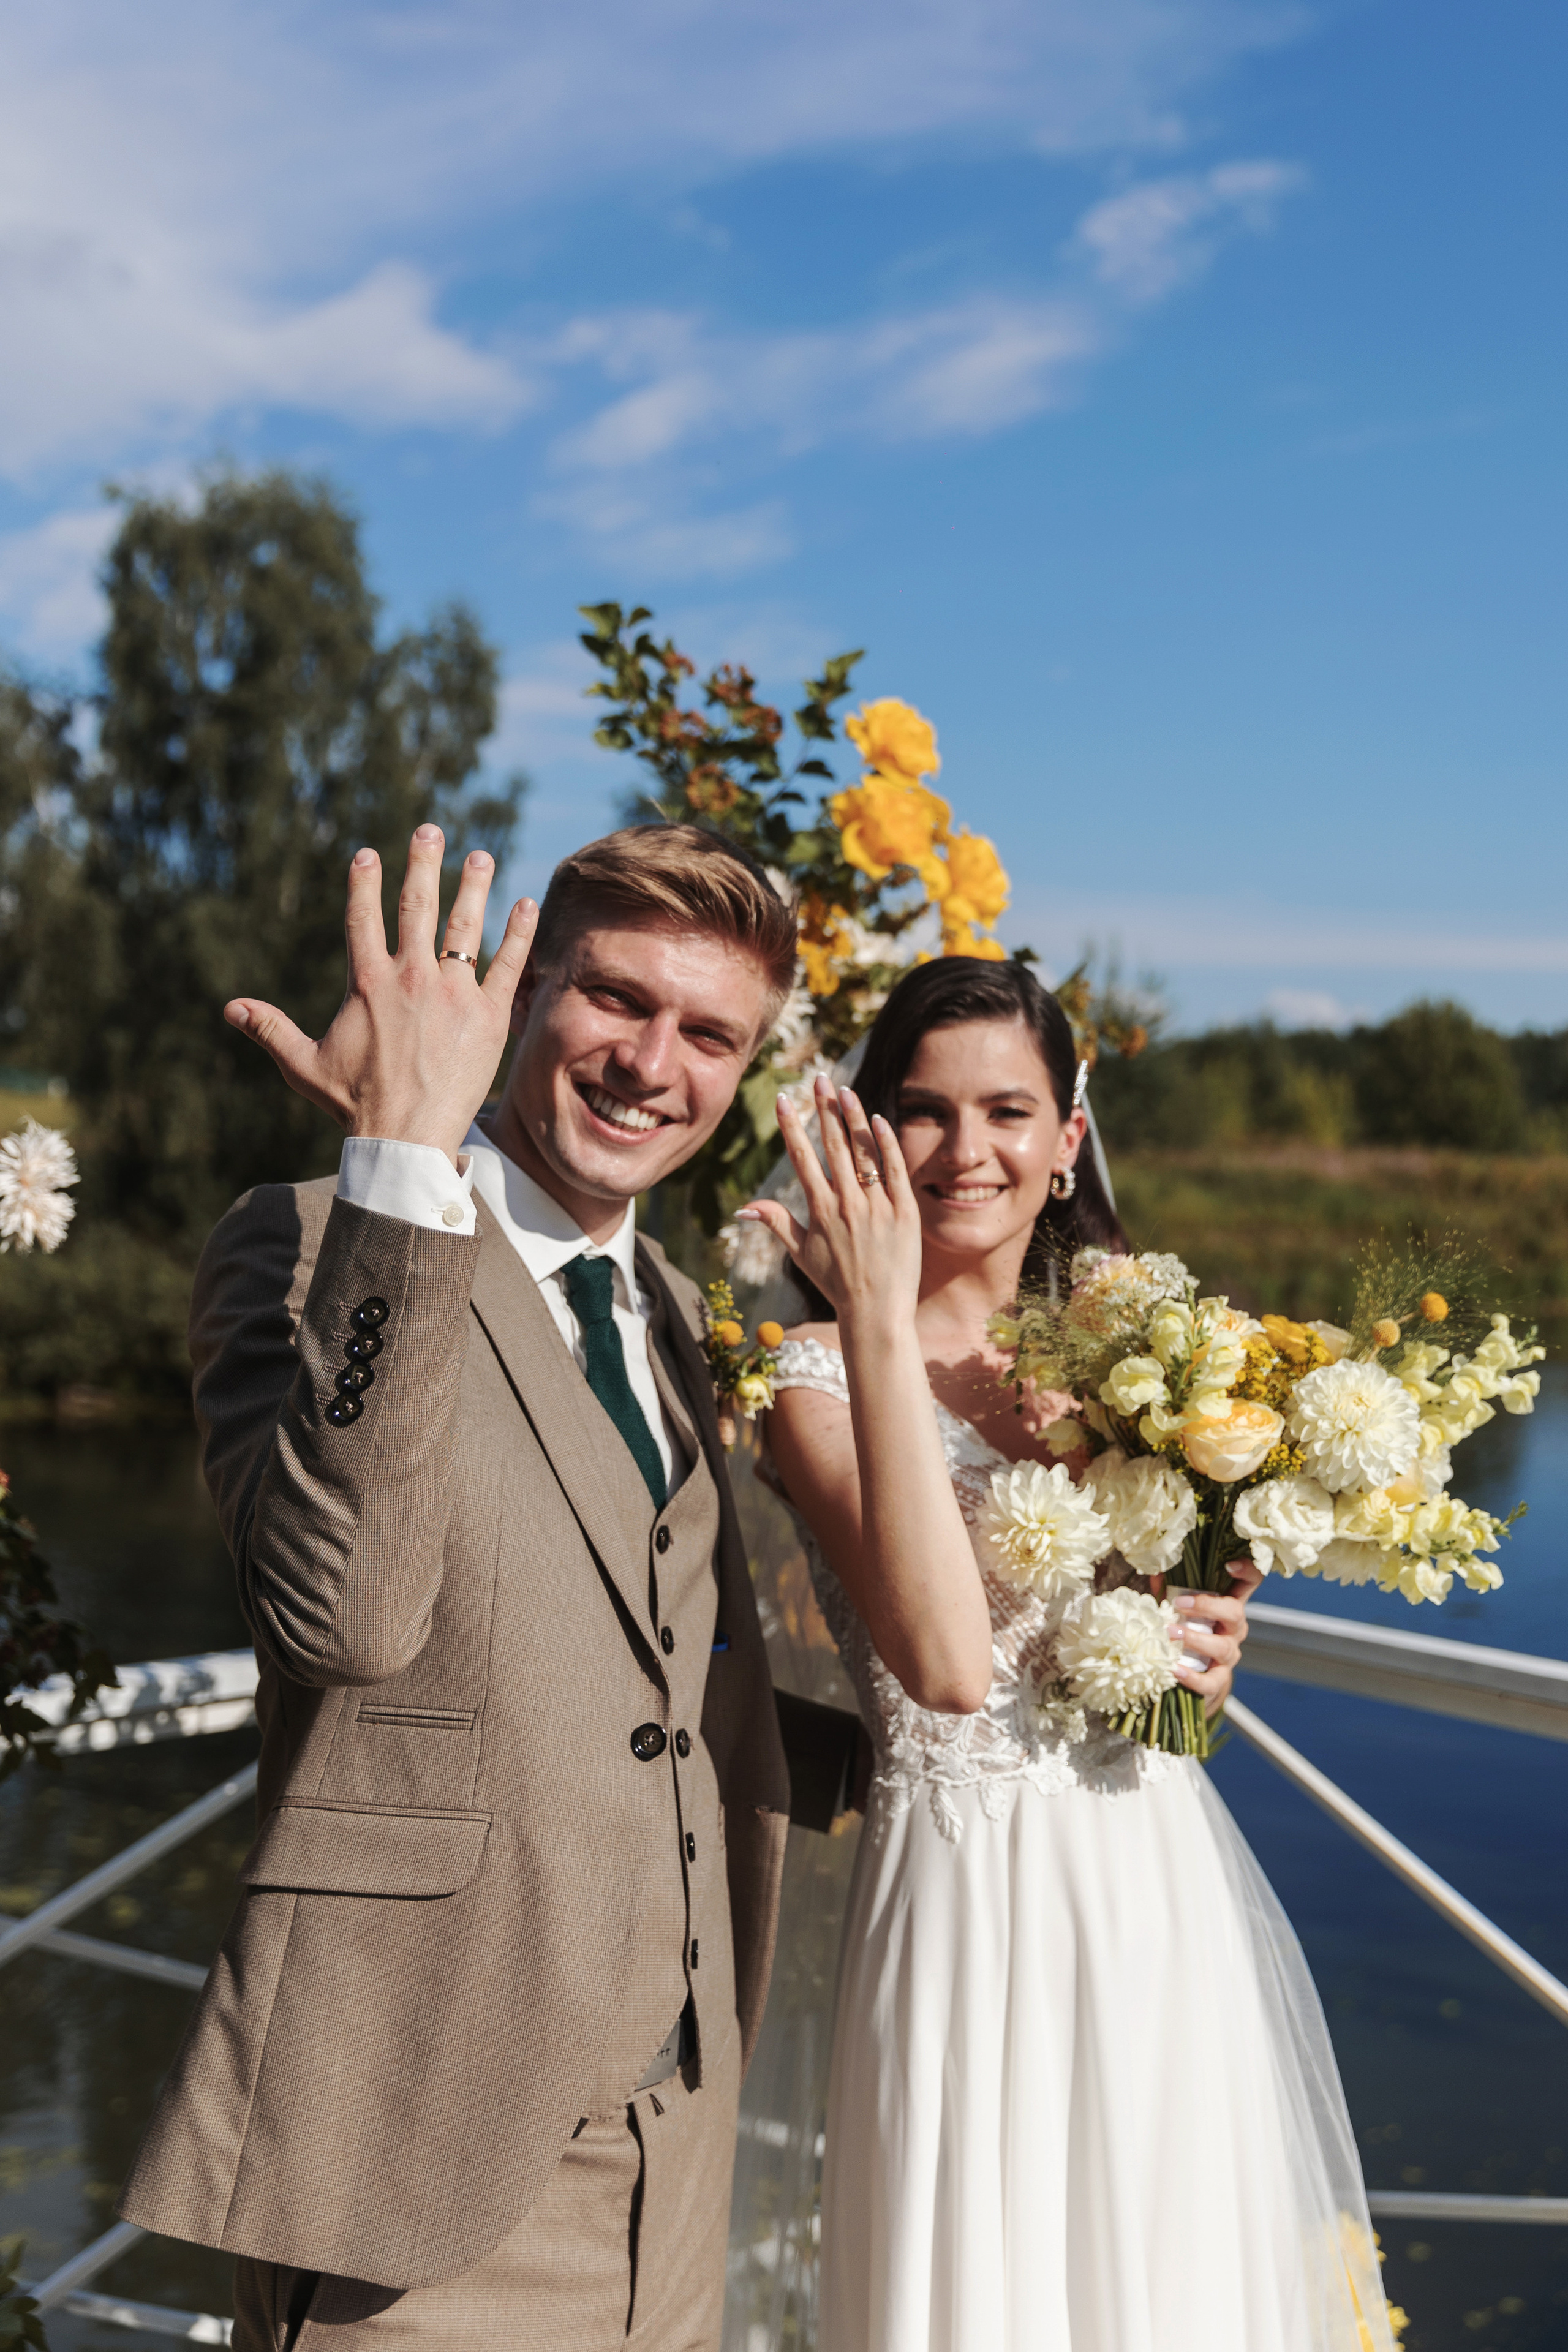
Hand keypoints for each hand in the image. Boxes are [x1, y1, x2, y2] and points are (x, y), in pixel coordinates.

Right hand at [225, 826, 537, 1164]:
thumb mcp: (304, 1065)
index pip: (363, 917)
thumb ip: (270, 1029)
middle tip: (430, 830)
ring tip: (479, 855)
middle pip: (417, 906)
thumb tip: (229, 1008)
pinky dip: (518, 933)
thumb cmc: (354, 1103)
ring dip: (473, 886)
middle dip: (422, 863)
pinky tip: (525, 905)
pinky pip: (508, 965)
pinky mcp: (487, 1016)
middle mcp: (410, 978)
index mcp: (367, 982)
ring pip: (465, 926)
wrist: (405, 1138)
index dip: (364, 881)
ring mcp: (452, 994)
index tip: (368, 852)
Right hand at [736, 1077, 922, 1331]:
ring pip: (864, 1153)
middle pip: (833, 1147)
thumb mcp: (801, 1253)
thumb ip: (775, 1223)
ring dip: (853, 1118)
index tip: (784, 1100)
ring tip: (845, 1090)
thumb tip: (741, 1207)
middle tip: (819, 1079)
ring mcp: (878, 1208)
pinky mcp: (905, 1212)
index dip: (791, 1128)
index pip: (802, 1160)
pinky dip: (886, 1143)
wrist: (878, 1312)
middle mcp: (848, 1206)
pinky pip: (895, 1169)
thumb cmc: (837, 1283)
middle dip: (824, 1110)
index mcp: (821, 1213)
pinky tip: (877, 1119)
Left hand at [1169, 1555, 1259, 1706]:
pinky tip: (1175, 1669)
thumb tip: (1154, 1572)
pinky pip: (1211, 1680)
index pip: (1250, 1582)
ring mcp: (1229, 1654)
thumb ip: (1168, 1589)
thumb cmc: (1187, 1630)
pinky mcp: (1219, 1679)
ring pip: (1222, 1647)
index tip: (1229, 1564)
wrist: (1195, 1675)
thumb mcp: (1179, 1608)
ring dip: (1195, 1639)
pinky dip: (1193, 1677)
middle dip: (1208, 1606)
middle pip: (1235, 1612)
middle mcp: (1234, 1628)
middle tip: (1179, 1604)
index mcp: (1229, 1604)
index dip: (1247, 1571)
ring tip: (1170, 1634)